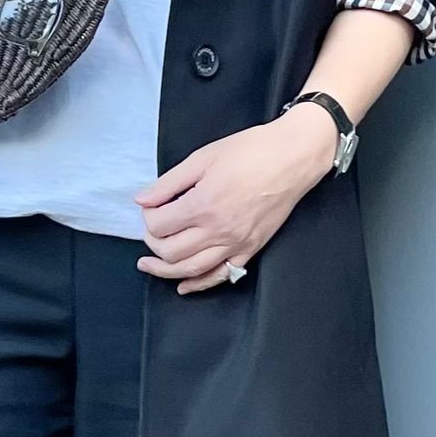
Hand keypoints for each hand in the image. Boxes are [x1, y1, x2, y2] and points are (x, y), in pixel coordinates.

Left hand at [133, 104, 335, 292]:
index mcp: (203, 204)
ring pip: (191, 270)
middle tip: (151, 231)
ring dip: (165, 270)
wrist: (293, 158)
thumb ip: (169, 183)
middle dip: (152, 243)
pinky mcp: (250, 249)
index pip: (159, 225)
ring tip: (150, 265)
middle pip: (170, 252)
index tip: (151, 208)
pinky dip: (199, 284)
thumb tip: (142, 200)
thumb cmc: (252, 151)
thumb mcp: (203, 158)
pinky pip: (221, 275)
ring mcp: (235, 243)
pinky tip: (185, 285)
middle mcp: (218, 229)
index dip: (148, 218)